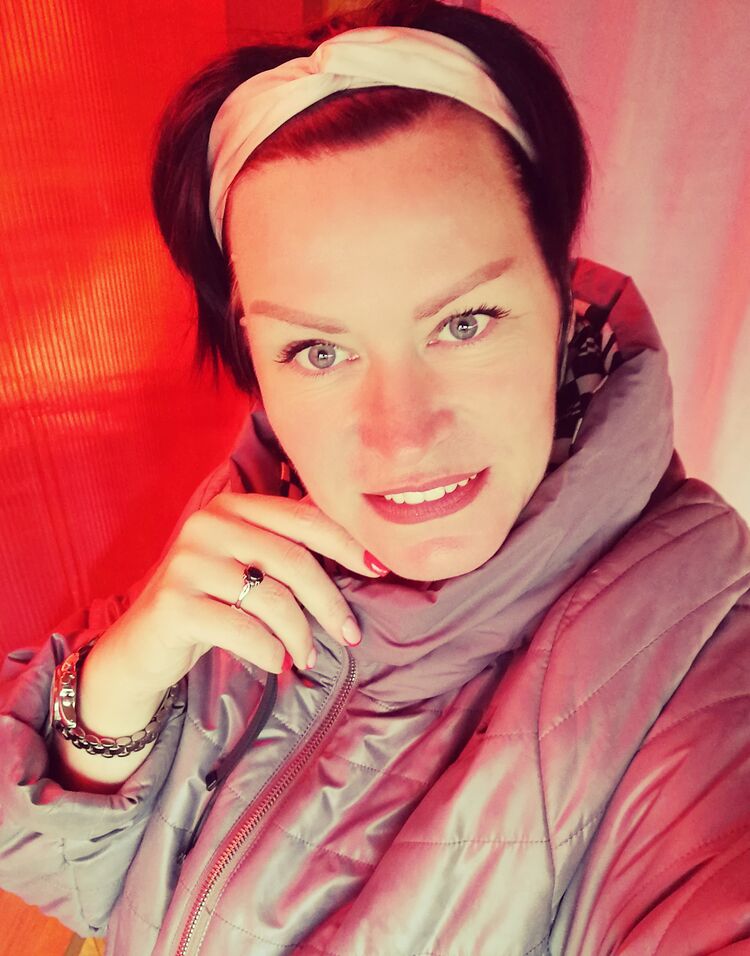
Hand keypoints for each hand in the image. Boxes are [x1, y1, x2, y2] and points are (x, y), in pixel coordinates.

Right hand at [93, 492, 386, 697]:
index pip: (304, 517)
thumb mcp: (247, 564)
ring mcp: (187, 562)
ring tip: (306, 658)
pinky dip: (270, 652)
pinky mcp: (173, 604)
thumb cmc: (210, 603)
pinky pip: (243, 630)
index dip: (348, 543)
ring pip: (272, 599)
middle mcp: (208, 525)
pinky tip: (277, 664)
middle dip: (330, 603)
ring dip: (301, 636)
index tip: (381, 570)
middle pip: (294, 560)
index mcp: (233, 506)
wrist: (142, 646)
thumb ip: (288, 547)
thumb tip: (365, 548)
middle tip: (350, 635)